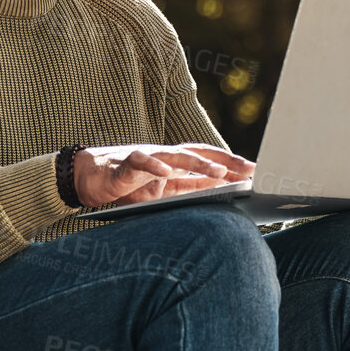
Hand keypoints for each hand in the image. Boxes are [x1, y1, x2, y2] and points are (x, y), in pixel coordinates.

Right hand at [74, 143, 254, 206]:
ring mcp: (147, 158)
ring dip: (199, 164)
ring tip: (220, 172)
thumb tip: (222, 195)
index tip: (258, 172)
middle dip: (226, 161)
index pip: (210, 162)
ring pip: (176, 157)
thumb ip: (190, 191)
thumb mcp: (165, 194)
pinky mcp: (125, 164)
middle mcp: (165, 158)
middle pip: (200, 155)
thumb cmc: (129, 187)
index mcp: (176, 166)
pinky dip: (153, 166)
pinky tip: (166, 173)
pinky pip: (141, 161)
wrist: (91, 178)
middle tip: (250, 169)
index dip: (233, 165)